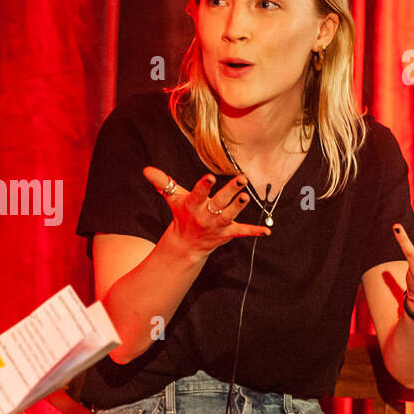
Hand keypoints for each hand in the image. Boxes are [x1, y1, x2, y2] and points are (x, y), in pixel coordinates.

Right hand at [142, 166, 270, 260]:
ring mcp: (217, 226)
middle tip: (241, 180)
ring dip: (239, 207)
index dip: (204, 186)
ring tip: (247, 197)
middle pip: (218, 203)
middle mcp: (205, 216)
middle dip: (230, 192)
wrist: (186, 244)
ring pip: (229, 216)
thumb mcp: (172, 198)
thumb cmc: (182, 215)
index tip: (210, 177)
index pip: (198, 194)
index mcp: (192, 206)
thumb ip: (163, 182)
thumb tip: (147, 169)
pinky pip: (241, 232)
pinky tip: (266, 231)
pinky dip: (254, 232)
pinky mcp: (227, 233)